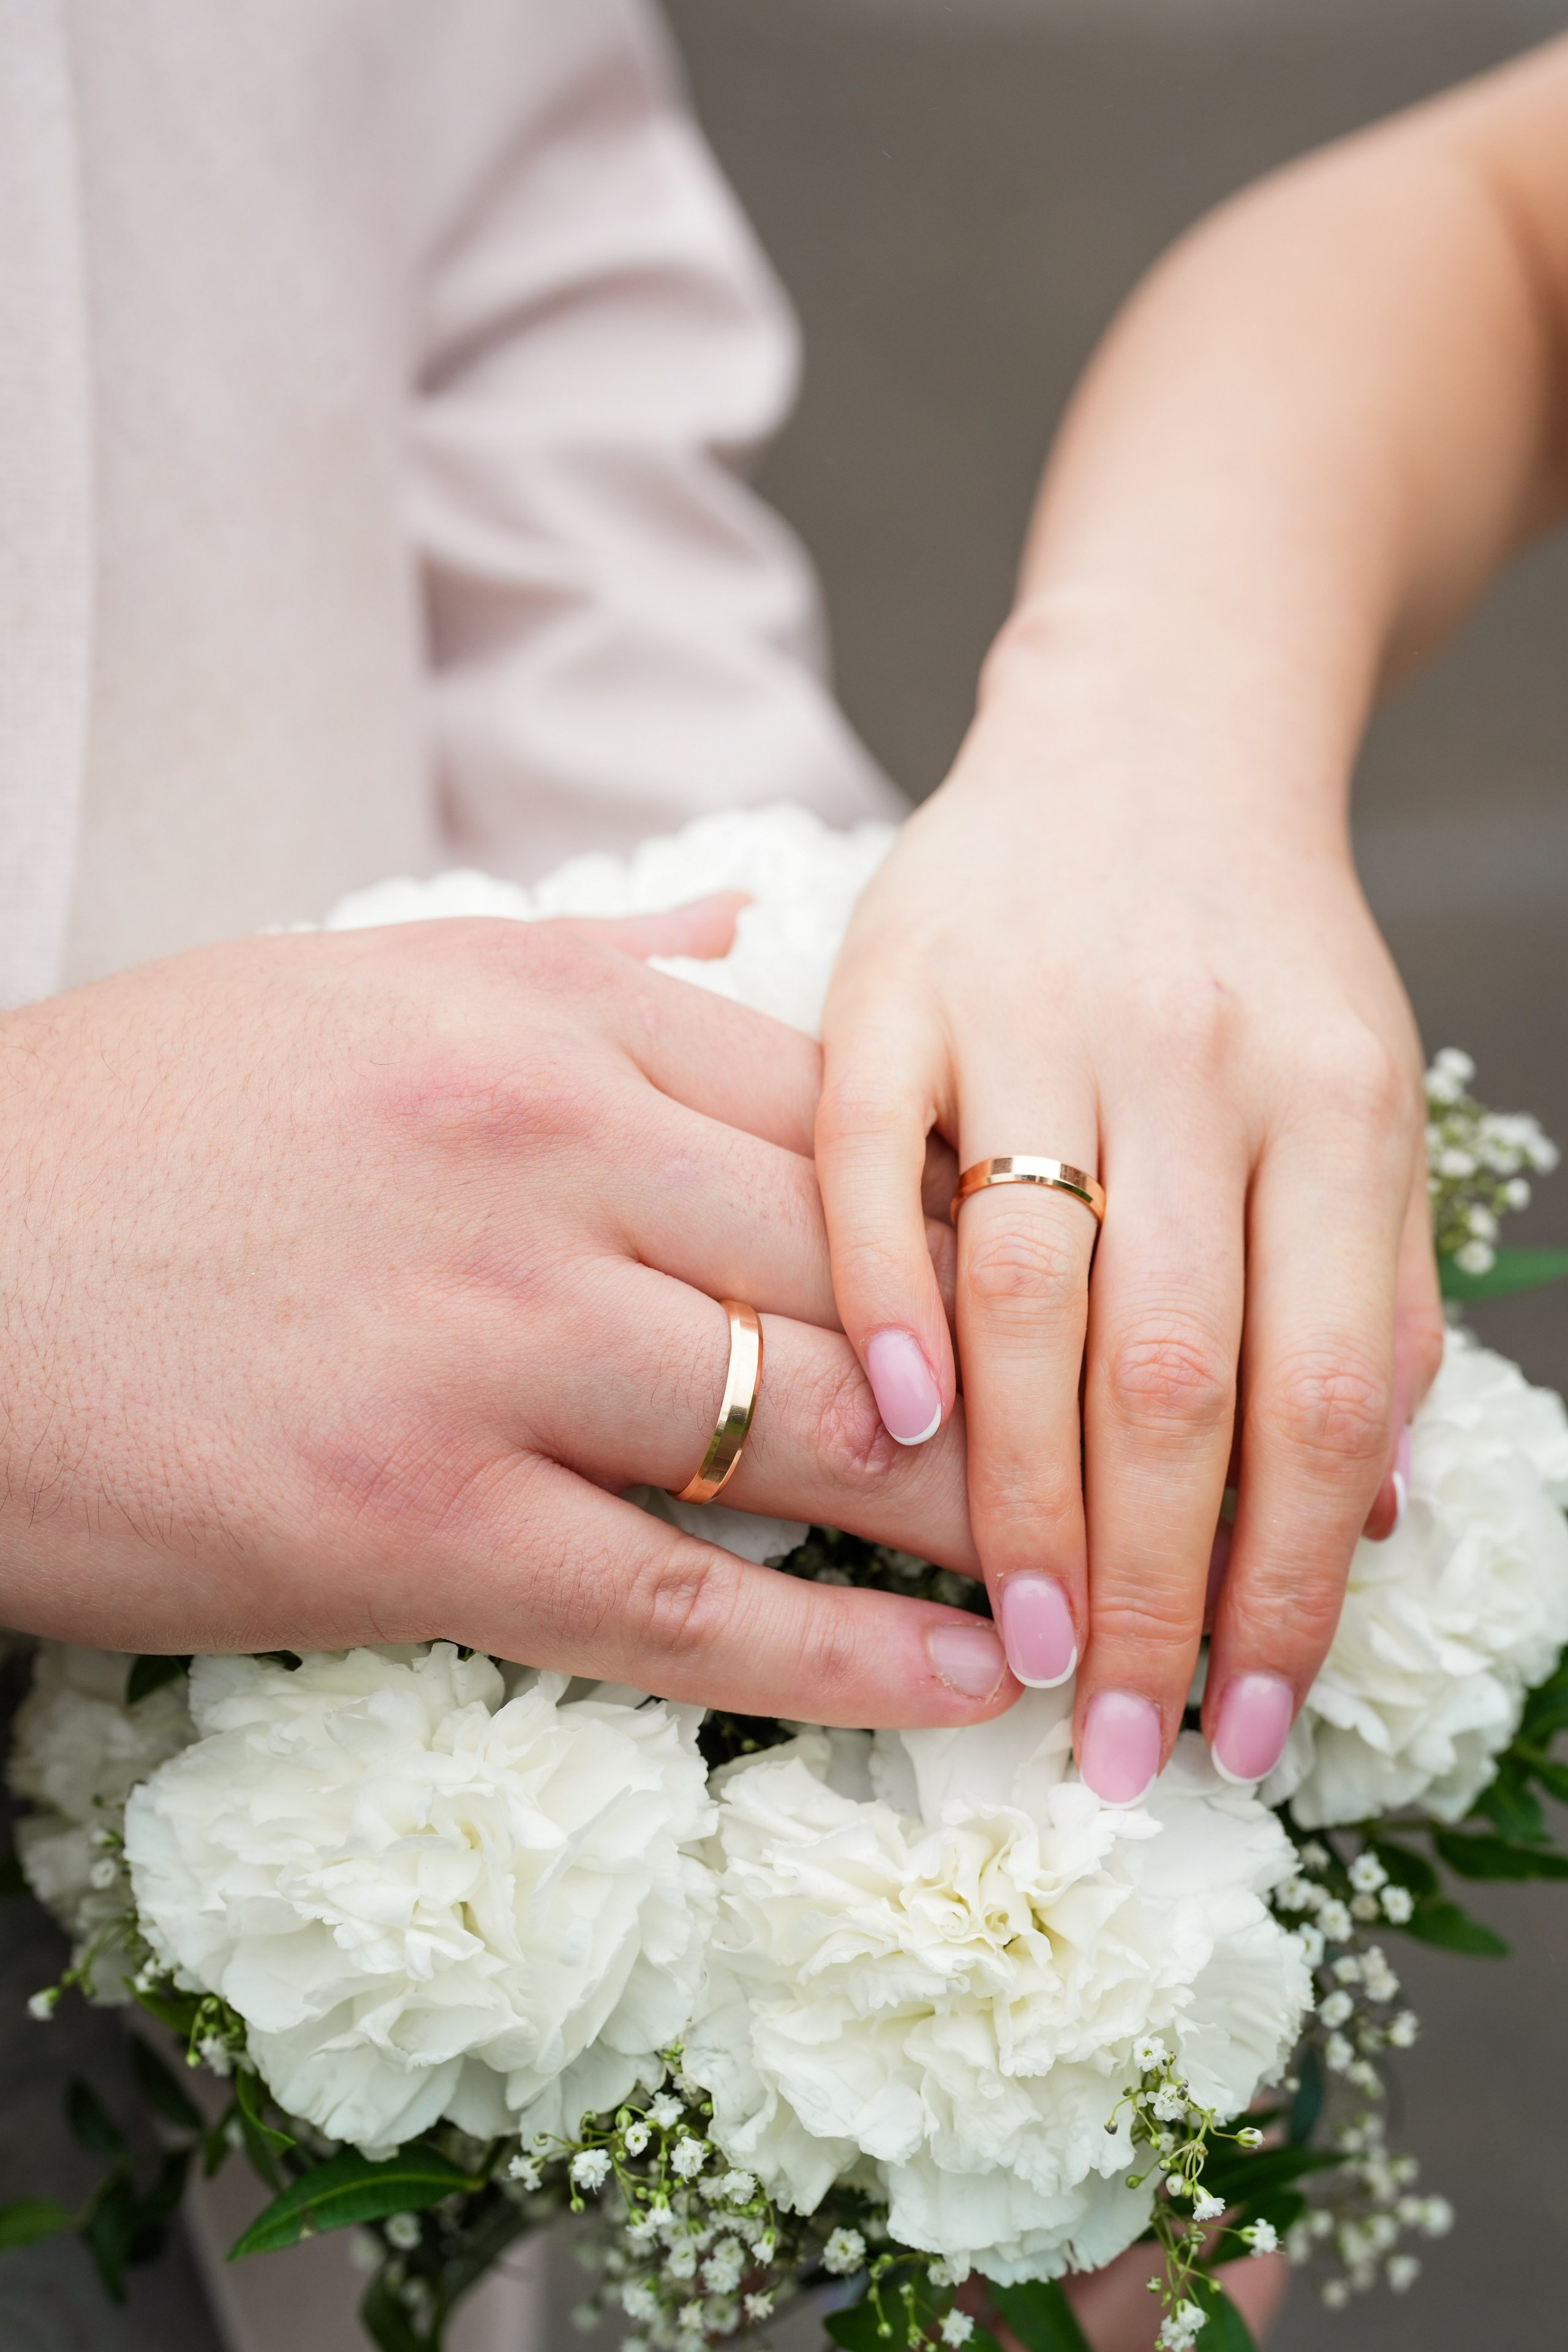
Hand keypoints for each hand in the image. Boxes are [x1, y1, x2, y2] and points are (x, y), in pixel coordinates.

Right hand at [0, 911, 1013, 1725]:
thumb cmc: (137, 1120)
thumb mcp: (352, 975)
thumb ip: (576, 954)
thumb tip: (736, 922)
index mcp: (539, 1027)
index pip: (838, 1110)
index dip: (981, 1203)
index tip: (1082, 1273)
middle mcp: (541, 1167)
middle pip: (865, 1274)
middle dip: (1032, 1366)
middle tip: (1157, 1440)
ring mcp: (488, 1350)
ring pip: (809, 1436)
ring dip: (983, 1516)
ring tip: (1105, 1571)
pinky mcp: (416, 1526)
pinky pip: (684, 1603)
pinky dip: (848, 1655)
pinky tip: (965, 1686)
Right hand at [816, 653, 1442, 1797]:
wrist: (1148, 734)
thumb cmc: (1256, 955)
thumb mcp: (1358, 1101)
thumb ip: (1373, 1298)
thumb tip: (1365, 1521)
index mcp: (1335, 1100)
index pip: (1324, 1390)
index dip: (1289, 1583)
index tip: (1252, 1729)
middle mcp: (1199, 1058)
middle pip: (1177, 1372)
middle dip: (1155, 1588)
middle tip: (1127, 1744)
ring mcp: (1035, 1013)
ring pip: (1030, 1292)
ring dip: (1022, 1495)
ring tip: (1028, 1651)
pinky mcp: (894, 980)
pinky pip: (870, 1159)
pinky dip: (879, 1297)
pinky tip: (885, 1429)